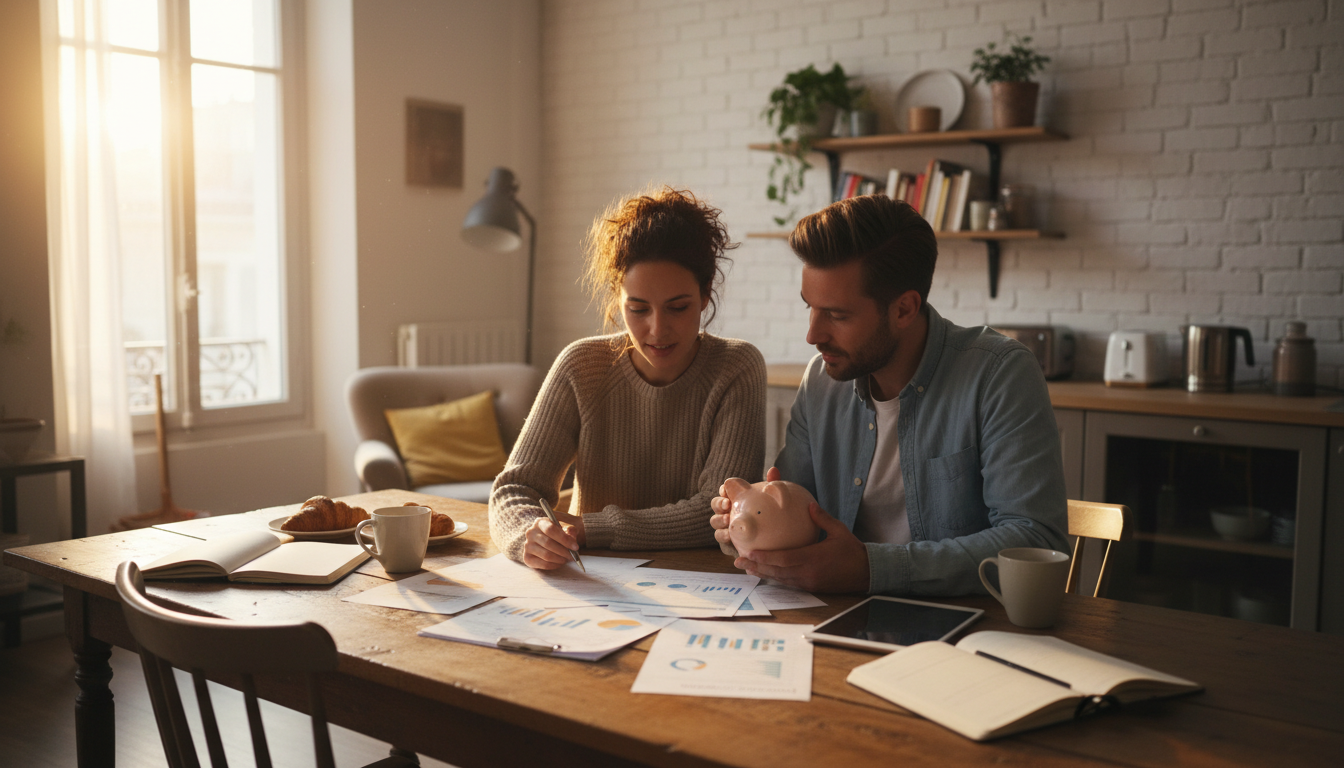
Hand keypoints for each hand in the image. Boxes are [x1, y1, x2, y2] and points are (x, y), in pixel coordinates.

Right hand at [521, 507, 584, 570]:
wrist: (549, 539)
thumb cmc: (559, 532)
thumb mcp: (566, 527)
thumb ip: (570, 530)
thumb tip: (571, 539)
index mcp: (540, 522)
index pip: (551, 529)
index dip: (564, 539)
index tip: (575, 547)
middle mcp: (531, 533)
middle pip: (548, 543)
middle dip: (564, 551)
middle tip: (573, 556)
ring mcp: (527, 546)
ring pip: (546, 555)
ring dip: (560, 559)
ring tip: (567, 559)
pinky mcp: (527, 558)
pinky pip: (543, 564)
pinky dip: (554, 565)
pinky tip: (559, 563)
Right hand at [710, 467, 781, 547]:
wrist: (769, 538)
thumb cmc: (767, 514)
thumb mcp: (771, 500)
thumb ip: (772, 485)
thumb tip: (773, 470)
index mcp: (735, 500)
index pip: (724, 491)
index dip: (723, 490)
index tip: (726, 490)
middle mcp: (727, 511)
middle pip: (716, 505)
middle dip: (718, 503)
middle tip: (727, 504)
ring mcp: (725, 526)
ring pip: (715, 522)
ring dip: (718, 520)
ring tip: (727, 520)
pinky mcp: (727, 541)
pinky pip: (720, 537)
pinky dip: (722, 535)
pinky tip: (729, 536)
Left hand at [732, 501, 869, 592]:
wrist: (867, 573)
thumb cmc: (852, 551)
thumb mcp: (839, 530)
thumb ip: (822, 518)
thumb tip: (808, 504)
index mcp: (813, 559)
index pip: (784, 559)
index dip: (765, 557)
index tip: (749, 552)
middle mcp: (808, 573)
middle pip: (777, 572)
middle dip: (756, 566)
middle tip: (738, 561)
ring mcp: (809, 582)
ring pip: (780, 579)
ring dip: (762, 573)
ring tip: (746, 567)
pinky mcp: (811, 588)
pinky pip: (789, 582)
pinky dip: (775, 578)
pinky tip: (765, 572)